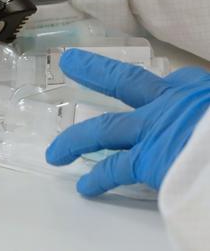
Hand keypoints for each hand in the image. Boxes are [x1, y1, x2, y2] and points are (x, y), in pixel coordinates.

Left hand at [45, 49, 209, 196]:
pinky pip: (115, 169)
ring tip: (55, 151)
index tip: (152, 86)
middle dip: (94, 71)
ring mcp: (154, 129)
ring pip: (104, 128)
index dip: (161, 85)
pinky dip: (98, 179)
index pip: (175, 82)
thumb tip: (205, 126)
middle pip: (124, 81)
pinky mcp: (149, 159)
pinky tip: (85, 188)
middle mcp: (170, 103)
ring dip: (75, 139)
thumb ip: (205, 109)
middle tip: (70, 63)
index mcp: (198, 91)